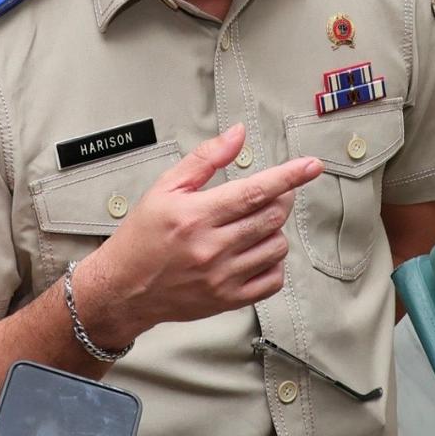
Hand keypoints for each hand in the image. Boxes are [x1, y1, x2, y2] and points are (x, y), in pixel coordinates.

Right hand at [78, 123, 322, 343]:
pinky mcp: (227, 300)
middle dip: (281, 199)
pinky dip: (273, 262)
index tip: (311, 166)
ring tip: (255, 224)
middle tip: (272, 194)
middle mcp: (212, 248)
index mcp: (197, 216)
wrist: (124, 287)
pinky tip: (257, 251)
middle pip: (270, 218)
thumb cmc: (142, 236)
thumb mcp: (166, 187)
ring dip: (274, 230)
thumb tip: (237, 135)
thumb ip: (206, 159)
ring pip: (275, 247)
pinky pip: (272, 280)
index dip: (288, 177)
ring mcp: (222, 277)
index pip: (255, 192)